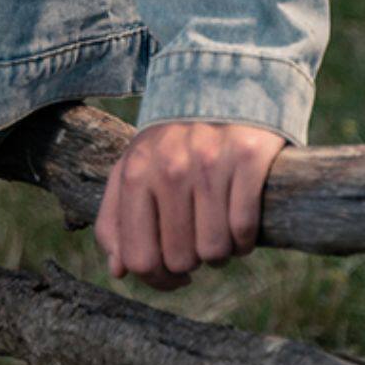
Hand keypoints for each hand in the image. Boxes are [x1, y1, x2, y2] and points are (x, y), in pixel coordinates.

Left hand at [95, 119, 285, 288]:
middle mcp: (168, 167)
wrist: (219, 84)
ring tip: (219, 231)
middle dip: (193, 264)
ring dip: (222, 252)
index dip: (158, 280)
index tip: (173, 273)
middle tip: (199, 243)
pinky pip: (244, 230)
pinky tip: (241, 225)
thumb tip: (118, 271)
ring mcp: (208, 162)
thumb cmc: (172, 141)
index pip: (138, 258)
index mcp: (134, 173)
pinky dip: (245, 239)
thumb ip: (117, 219)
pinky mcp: (247, 158)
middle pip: (179, 261)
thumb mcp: (135, 169)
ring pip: (214, 251)